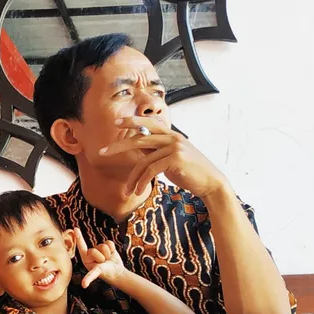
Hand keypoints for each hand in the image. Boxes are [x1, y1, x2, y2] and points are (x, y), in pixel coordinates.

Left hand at [74, 228, 124, 288]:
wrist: (117, 272)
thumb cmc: (105, 274)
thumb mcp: (96, 273)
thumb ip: (89, 277)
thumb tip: (83, 286)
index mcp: (86, 258)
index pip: (81, 246)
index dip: (78, 237)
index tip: (75, 228)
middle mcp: (91, 253)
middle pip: (95, 248)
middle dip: (101, 256)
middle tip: (102, 263)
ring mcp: (99, 249)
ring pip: (103, 245)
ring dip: (107, 253)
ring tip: (107, 260)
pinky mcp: (107, 247)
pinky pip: (109, 242)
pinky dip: (112, 249)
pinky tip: (112, 255)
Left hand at [100, 116, 228, 198]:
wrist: (211, 183)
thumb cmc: (190, 173)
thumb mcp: (171, 160)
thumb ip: (156, 152)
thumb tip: (137, 148)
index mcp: (171, 135)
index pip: (148, 124)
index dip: (131, 122)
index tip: (116, 122)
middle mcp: (172, 137)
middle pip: (139, 137)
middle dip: (119, 145)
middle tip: (102, 152)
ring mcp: (175, 146)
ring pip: (144, 160)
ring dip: (133, 178)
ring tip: (128, 191)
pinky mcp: (176, 158)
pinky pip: (151, 169)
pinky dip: (142, 182)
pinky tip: (139, 192)